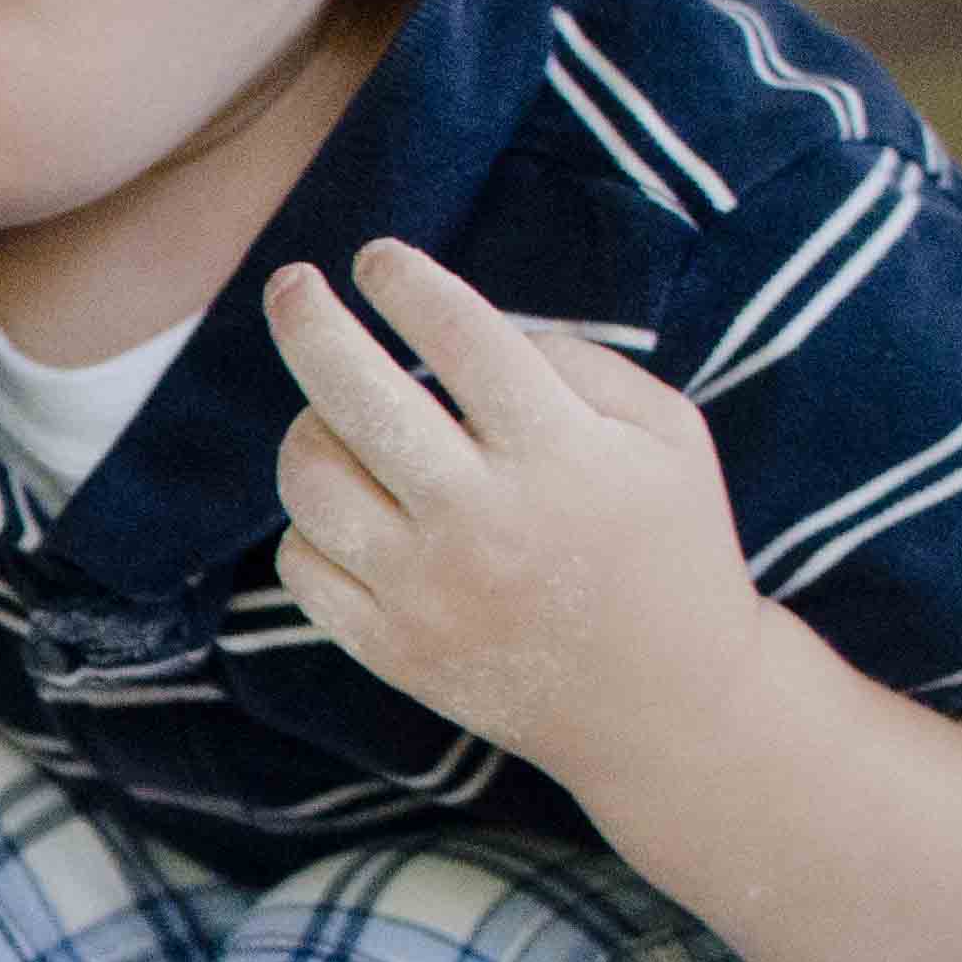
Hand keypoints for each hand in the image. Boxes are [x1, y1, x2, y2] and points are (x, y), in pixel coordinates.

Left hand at [259, 237, 775, 781]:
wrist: (667, 704)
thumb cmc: (670, 545)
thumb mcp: (667, 436)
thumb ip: (576, 362)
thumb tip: (465, 322)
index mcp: (560, 453)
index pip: (460, 337)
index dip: (407, 284)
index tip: (377, 257)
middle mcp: (481, 518)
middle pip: (355, 395)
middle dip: (308, 321)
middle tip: (292, 283)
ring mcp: (426, 589)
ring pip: (310, 481)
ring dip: (306, 429)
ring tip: (330, 414)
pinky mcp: (389, 647)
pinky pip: (302, 562)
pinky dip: (311, 521)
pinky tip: (349, 507)